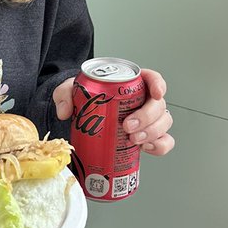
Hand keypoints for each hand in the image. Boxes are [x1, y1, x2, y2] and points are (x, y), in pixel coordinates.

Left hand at [53, 68, 174, 156]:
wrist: (84, 117)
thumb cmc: (85, 98)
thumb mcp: (72, 90)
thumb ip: (65, 94)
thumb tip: (64, 111)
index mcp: (131, 83)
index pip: (152, 78)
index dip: (158, 84)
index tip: (156, 93)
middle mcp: (143, 100)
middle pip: (158, 105)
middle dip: (147, 117)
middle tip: (127, 126)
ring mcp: (148, 120)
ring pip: (163, 123)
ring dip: (152, 132)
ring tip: (133, 140)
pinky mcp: (147, 137)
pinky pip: (163, 142)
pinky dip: (160, 146)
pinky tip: (145, 149)